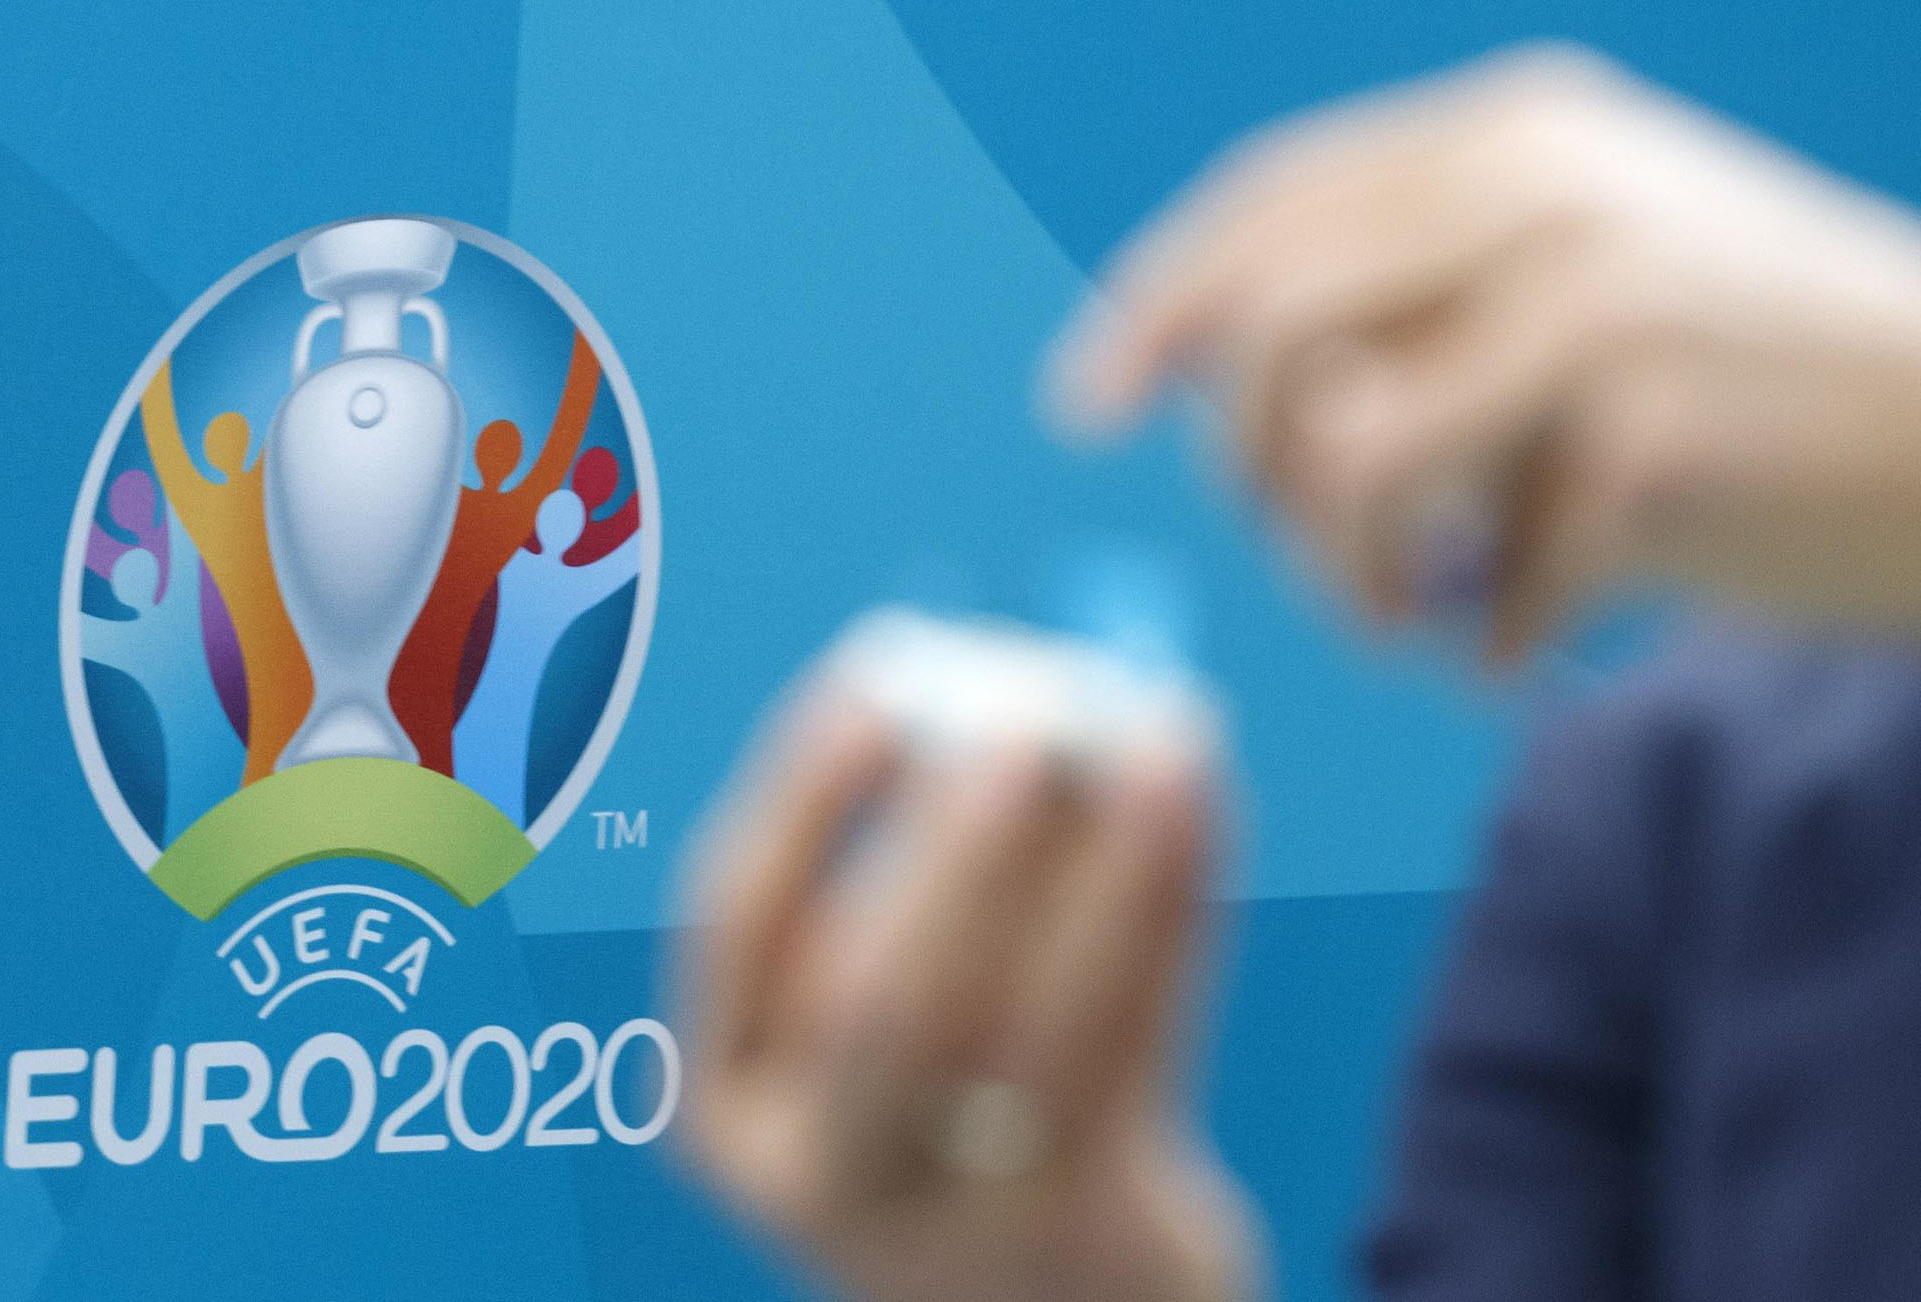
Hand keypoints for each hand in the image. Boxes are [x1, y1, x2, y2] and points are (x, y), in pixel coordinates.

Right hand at [675, 675, 1259, 1301]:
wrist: (1049, 1299)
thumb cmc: (948, 1100)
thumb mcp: (879, 1020)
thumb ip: (915, 870)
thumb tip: (1008, 683)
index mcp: (728, 1098)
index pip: (737, 928)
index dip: (806, 795)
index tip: (879, 675)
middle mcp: (822, 1171)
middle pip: (885, 1002)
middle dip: (960, 844)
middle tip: (1032, 716)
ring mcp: (959, 1219)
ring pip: (1034, 1029)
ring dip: (1107, 863)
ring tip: (1163, 738)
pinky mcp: (1090, 1219)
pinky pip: (1137, 1040)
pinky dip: (1177, 905)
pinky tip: (1202, 801)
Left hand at [1051, 44, 1920, 659]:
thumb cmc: (1746, 374)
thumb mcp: (1578, 273)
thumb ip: (1414, 294)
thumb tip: (1221, 393)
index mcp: (1509, 134)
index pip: (1270, 204)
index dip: (1156, 308)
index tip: (1085, 406)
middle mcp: (1541, 190)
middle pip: (1273, 335)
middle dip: (1251, 475)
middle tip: (1315, 559)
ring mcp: (1599, 299)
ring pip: (1346, 454)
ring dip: (1348, 574)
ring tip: (1404, 620)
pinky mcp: (1653, 426)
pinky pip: (1480, 568)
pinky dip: (1483, 639)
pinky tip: (1517, 651)